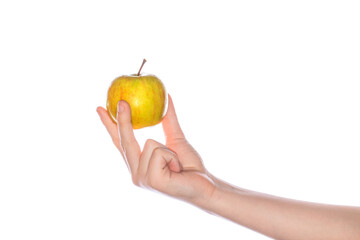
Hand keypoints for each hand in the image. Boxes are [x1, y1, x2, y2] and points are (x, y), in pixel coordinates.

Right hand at [97, 95, 214, 203]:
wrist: (206, 186)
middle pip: (125, 141)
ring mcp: (141, 178)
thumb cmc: (190, 166)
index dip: (110, 125)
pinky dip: (172, 156)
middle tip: (122, 100)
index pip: (121, 142)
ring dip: (169, 150)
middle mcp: (136, 173)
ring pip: (150, 143)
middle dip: (123, 119)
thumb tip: (167, 97)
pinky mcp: (151, 180)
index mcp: (139, 164)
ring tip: (176, 164)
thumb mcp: (176, 139)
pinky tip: (176, 170)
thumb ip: (168, 120)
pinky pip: (159, 151)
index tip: (100, 108)